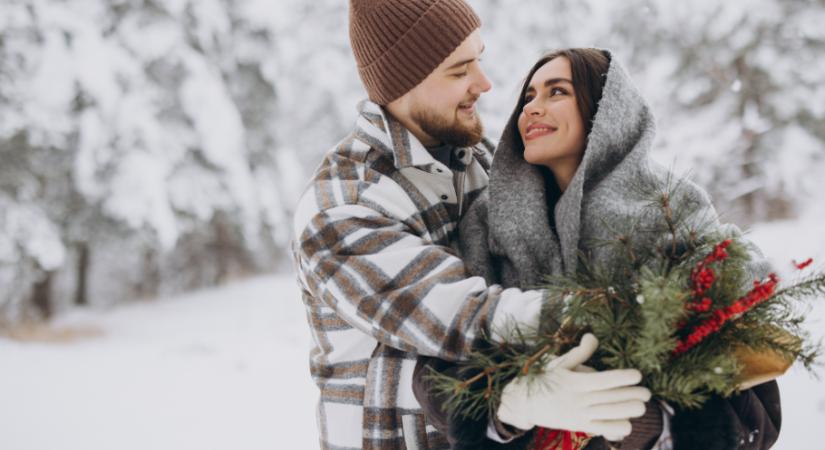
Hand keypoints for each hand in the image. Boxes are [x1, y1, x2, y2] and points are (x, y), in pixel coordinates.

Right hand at [497, 333, 650, 440]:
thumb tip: (592, 336)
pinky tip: (627, 423)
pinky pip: (601, 430)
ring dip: (629, 411)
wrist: (524, 402)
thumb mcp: (559, 363)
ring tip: (641, 406)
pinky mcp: (578, 426)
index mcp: (576, 381)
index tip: (638, 375)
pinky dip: (616, 428)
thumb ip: (579, 352)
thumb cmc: (544, 378)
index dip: (623, 377)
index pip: (605, 380)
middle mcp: (579, 399)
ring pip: (610, 415)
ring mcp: (579, 415)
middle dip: (633, 395)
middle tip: (647, 393)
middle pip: (612, 398)